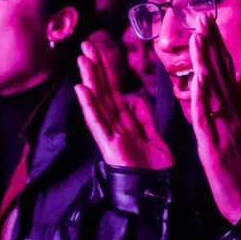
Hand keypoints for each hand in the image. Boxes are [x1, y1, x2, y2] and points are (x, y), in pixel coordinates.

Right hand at [76, 40, 171, 169]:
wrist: (158, 194)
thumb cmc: (155, 171)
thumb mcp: (154, 139)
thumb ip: (144, 119)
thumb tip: (135, 98)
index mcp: (126, 124)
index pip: (114, 92)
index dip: (108, 71)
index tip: (100, 50)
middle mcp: (115, 127)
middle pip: (103, 92)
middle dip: (95, 68)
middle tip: (86, 44)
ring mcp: (110, 135)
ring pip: (98, 102)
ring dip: (89, 80)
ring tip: (82, 59)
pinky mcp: (109, 146)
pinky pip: (98, 123)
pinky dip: (89, 106)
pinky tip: (82, 89)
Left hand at [190, 15, 240, 224]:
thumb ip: (237, 102)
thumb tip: (234, 76)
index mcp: (237, 110)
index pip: (226, 71)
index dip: (217, 45)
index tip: (208, 21)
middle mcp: (233, 114)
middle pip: (221, 74)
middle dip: (212, 44)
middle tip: (204, 16)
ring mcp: (225, 128)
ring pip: (214, 90)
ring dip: (207, 62)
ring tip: (200, 36)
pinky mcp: (215, 146)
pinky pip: (207, 119)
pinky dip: (203, 99)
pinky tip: (198, 80)